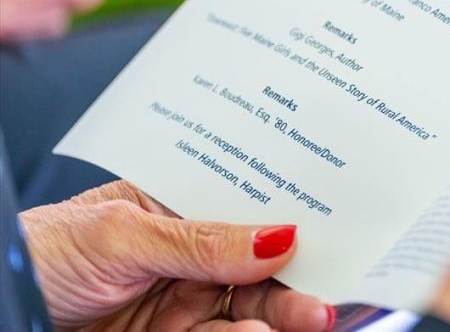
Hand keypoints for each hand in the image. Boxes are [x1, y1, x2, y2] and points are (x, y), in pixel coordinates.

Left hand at [19, 181, 335, 331]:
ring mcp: (183, 301)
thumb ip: (199, 239)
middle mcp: (188, 254)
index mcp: (177, 207)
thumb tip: (277, 235)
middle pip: (261, 264)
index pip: (249, 206)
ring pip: (251, 308)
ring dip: (282, 313)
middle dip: (299, 277)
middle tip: (328, 297)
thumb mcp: (119, 233)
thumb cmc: (39, 252)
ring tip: (307, 316)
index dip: (294, 216)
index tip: (337, 232)